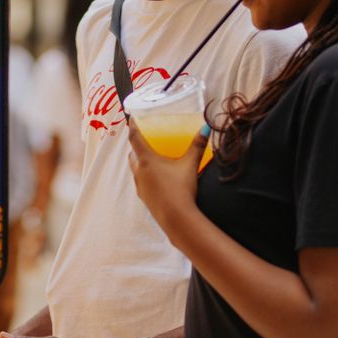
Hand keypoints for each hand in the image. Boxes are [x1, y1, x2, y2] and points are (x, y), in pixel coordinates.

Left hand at [127, 119, 205, 235]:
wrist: (177, 219)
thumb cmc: (181, 189)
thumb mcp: (190, 164)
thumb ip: (197, 145)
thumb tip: (206, 128)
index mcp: (146, 160)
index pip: (134, 138)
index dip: (133, 126)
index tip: (132, 118)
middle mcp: (139, 172)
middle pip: (133, 154)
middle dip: (137, 146)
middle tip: (145, 139)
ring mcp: (140, 187)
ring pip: (135, 169)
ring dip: (140, 162)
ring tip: (152, 159)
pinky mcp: (144, 199)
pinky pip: (140, 183)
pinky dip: (145, 177)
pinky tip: (157, 179)